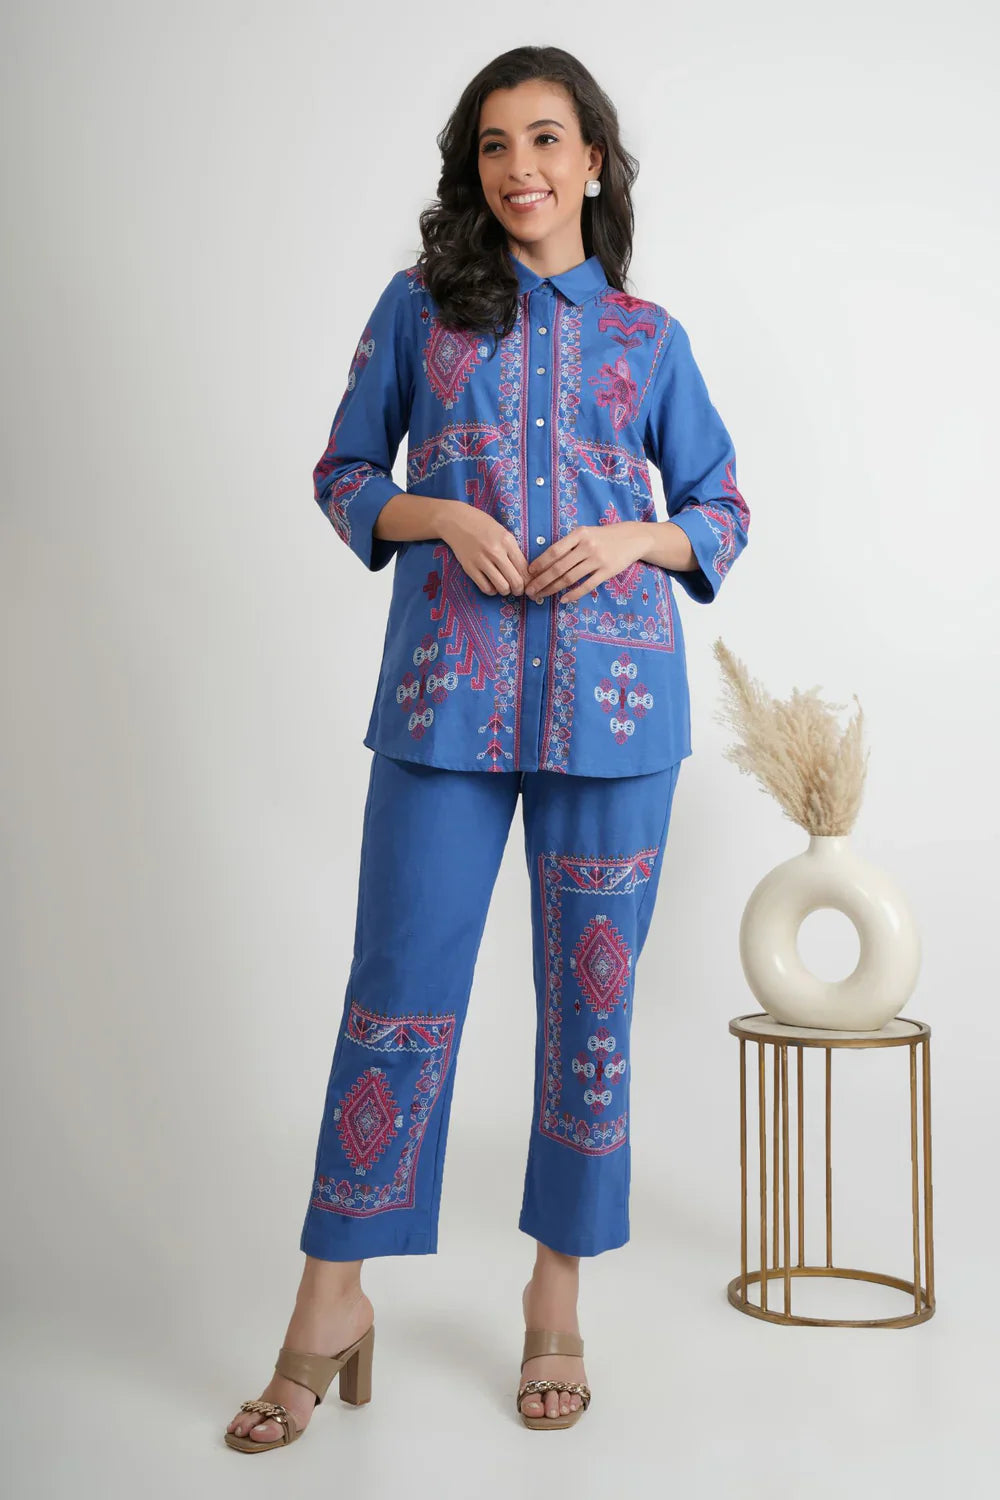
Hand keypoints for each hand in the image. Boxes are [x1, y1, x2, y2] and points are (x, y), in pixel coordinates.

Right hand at [439, 502, 530, 596]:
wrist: (456, 521)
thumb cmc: (482, 526)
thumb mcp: (503, 533)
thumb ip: (513, 550)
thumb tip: (525, 572)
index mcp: (507, 541)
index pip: (524, 568)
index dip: (529, 579)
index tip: (528, 583)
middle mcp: (495, 551)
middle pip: (516, 581)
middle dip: (519, 589)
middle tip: (518, 590)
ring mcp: (481, 561)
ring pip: (502, 587)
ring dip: (506, 591)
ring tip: (504, 586)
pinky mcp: (469, 568)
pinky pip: (486, 588)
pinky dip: (492, 590)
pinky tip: (492, 585)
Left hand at [526, 522, 644, 604]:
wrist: (633, 538)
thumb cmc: (603, 536)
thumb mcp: (585, 533)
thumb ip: (568, 545)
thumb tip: (544, 562)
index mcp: (579, 534)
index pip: (554, 551)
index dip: (539, 564)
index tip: (529, 574)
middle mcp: (587, 546)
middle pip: (558, 567)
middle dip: (541, 581)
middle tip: (530, 591)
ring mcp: (597, 560)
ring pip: (569, 578)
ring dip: (552, 589)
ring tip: (541, 596)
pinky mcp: (607, 571)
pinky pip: (586, 586)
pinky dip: (573, 594)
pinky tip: (563, 599)